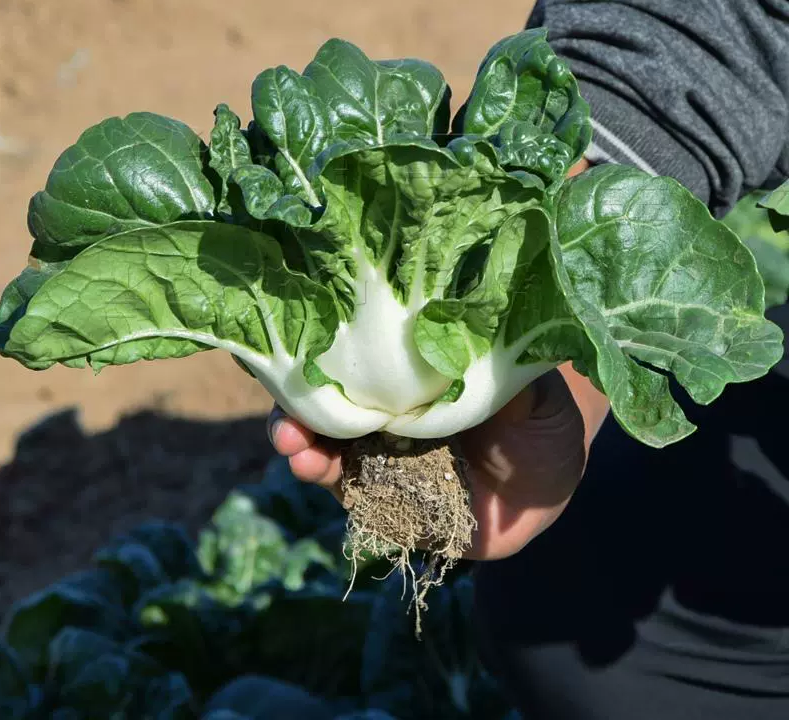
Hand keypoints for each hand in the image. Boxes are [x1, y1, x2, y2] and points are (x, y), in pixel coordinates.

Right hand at [268, 367, 594, 560]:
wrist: (551, 487)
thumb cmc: (539, 420)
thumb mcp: (529, 388)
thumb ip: (498, 367)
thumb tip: (469, 332)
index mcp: (413, 383)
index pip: (358, 369)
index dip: (325, 366)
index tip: (300, 363)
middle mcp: (390, 419)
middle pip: (332, 411)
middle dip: (300, 414)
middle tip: (287, 423)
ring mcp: (388, 463)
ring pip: (333, 455)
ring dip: (308, 453)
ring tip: (297, 454)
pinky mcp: (396, 507)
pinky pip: (358, 498)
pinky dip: (335, 488)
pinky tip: (321, 478)